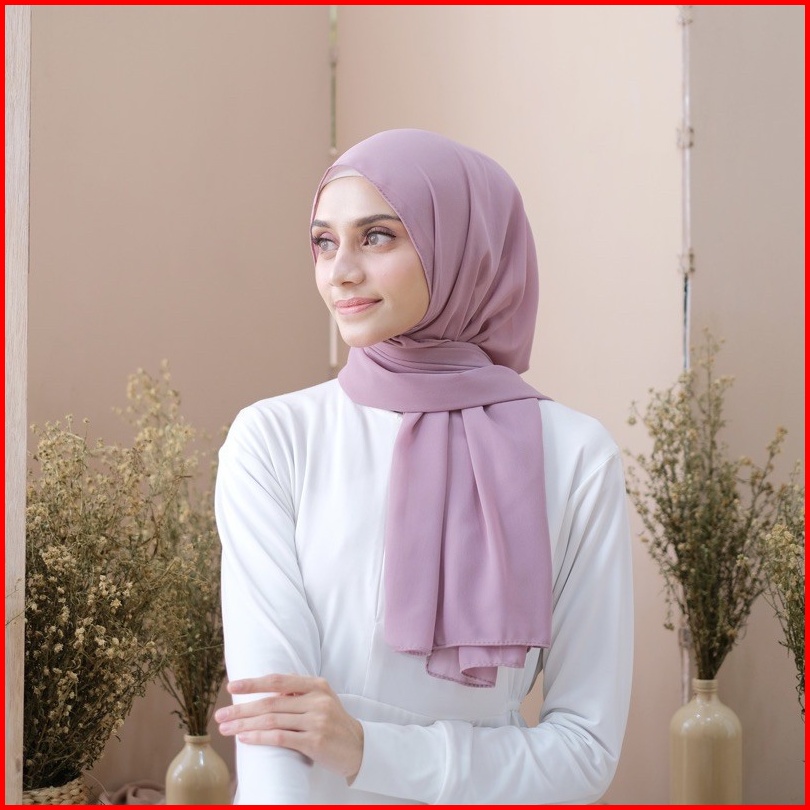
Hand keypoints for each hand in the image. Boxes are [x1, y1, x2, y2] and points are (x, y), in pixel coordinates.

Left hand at [215, 674, 363, 780]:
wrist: (359, 747)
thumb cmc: (334, 723)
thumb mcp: (321, 700)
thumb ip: (298, 695)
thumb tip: (265, 693)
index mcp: (317, 685)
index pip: (278, 680)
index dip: (253, 683)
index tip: (232, 686)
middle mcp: (317, 700)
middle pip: (271, 703)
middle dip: (242, 709)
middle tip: (220, 715)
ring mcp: (317, 721)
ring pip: (272, 721)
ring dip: (245, 725)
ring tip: (227, 729)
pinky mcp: (315, 742)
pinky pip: (281, 738)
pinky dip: (260, 738)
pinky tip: (245, 739)